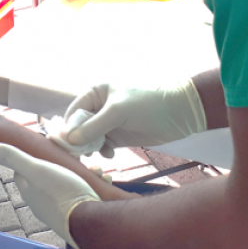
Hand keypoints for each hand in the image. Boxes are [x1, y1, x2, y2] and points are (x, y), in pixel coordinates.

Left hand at [0, 143, 98, 248]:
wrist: (90, 222)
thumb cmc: (62, 193)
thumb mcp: (36, 169)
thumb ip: (14, 157)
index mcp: (29, 192)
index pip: (22, 172)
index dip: (29, 158)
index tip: (42, 148)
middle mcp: (42, 203)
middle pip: (47, 177)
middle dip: (61, 165)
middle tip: (74, 157)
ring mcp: (61, 210)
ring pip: (68, 185)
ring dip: (81, 174)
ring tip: (93, 169)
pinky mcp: (79, 213)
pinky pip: (84, 195)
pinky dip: (92, 186)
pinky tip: (102, 181)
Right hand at [63, 78, 206, 154]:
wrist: (179, 114)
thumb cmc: (148, 104)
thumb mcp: (118, 112)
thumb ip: (93, 126)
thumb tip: (70, 141)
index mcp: (95, 92)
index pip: (73, 112)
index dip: (69, 129)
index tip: (68, 146)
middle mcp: (99, 107)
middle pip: (79, 126)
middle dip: (78, 141)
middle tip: (82, 155)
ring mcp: (109, 122)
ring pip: (89, 138)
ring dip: (90, 148)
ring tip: (95, 155)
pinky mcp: (119, 136)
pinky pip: (102, 146)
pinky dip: (102, 152)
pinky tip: (109, 155)